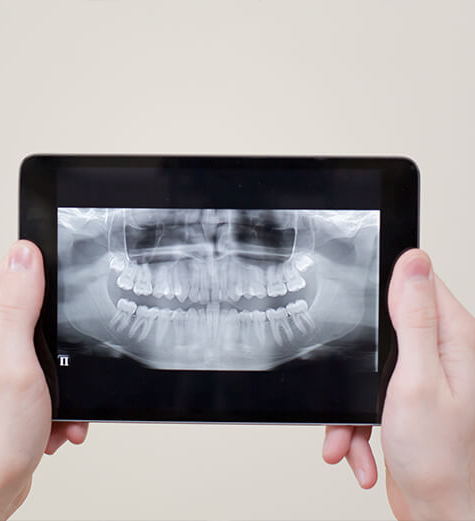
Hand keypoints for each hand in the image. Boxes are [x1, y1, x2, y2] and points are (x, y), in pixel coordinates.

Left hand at [0, 241, 87, 520]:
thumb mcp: (15, 365)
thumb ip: (18, 307)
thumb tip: (25, 255)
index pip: (12, 269)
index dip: (44, 271)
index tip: (65, 296)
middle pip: (35, 306)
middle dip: (62, 335)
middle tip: (65, 361)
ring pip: (48, 345)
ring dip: (64, 372)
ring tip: (60, 400)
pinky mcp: (11, 384)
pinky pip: (47, 374)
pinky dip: (59, 395)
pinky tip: (55, 417)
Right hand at [322, 249, 474, 519]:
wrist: (440, 514)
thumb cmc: (441, 459)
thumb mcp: (417, 380)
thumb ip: (413, 320)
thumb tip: (413, 262)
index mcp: (452, 339)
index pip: (418, 284)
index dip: (384, 287)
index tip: (362, 313)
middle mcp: (440, 353)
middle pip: (382, 328)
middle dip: (356, 363)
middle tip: (352, 389)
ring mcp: (421, 377)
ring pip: (366, 367)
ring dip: (349, 405)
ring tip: (349, 436)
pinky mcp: (403, 399)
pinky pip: (364, 396)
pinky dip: (354, 424)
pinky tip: (358, 449)